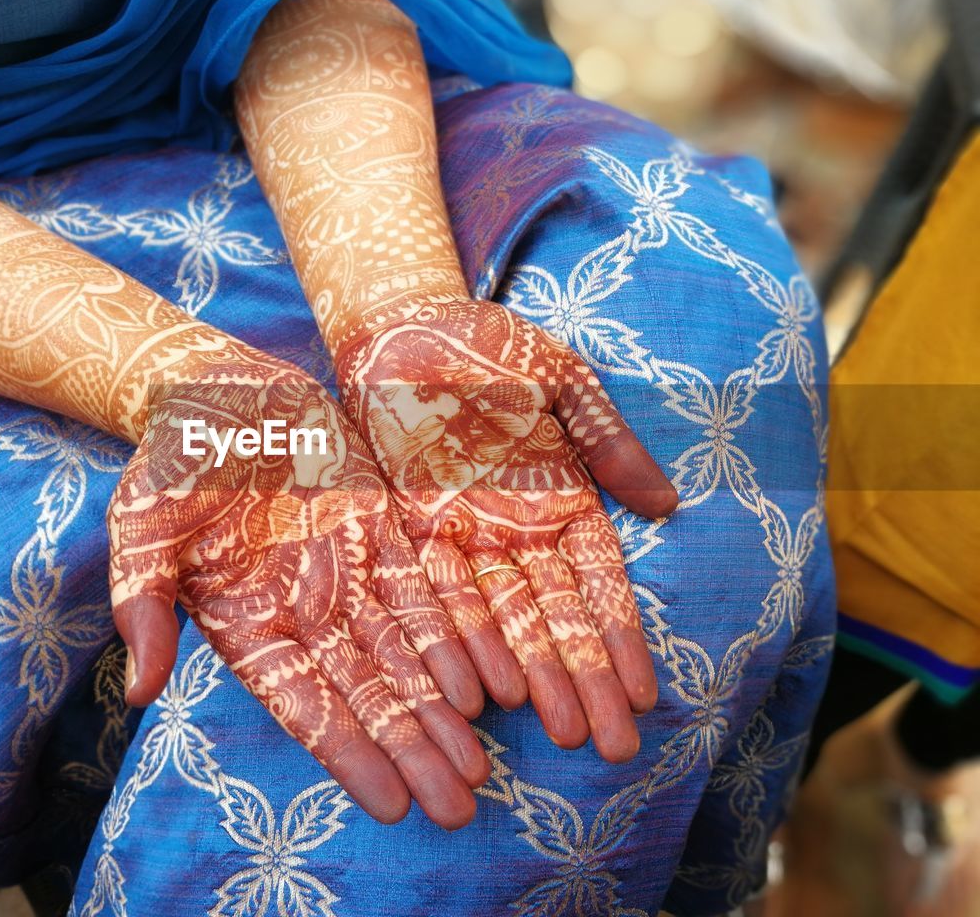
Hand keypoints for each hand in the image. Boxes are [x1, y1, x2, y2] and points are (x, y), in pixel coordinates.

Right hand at [106, 338, 488, 827]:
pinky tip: (487, 682)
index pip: (304, 702)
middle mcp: (305, 611)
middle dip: (412, 749)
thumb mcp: (141, 530)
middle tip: (458, 807)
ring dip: (443, 709)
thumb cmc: (168, 461)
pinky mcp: (381, 531)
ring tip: (480, 764)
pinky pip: (426, 593)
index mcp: (248, 623)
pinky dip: (455, 637)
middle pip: (367, 693)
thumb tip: (138, 694)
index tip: (391, 803)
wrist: (217, 390)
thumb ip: (143, 608)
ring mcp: (347, 574)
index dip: (348, 753)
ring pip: (405, 655)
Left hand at [334, 298, 677, 762]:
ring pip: (504, 618)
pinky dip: (462, 640)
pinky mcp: (413, 530)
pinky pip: (439, 592)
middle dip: (585, 679)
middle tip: (615, 746)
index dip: (621, 637)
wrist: (402, 323)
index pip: (599, 582)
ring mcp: (466, 535)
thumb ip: (608, 441)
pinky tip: (484, 692)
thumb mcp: (563, 385)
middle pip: (556, 617)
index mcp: (562, 497)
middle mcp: (517, 529)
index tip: (644, 693)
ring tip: (559, 734)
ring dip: (532, 676)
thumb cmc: (491, 346)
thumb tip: (668, 503)